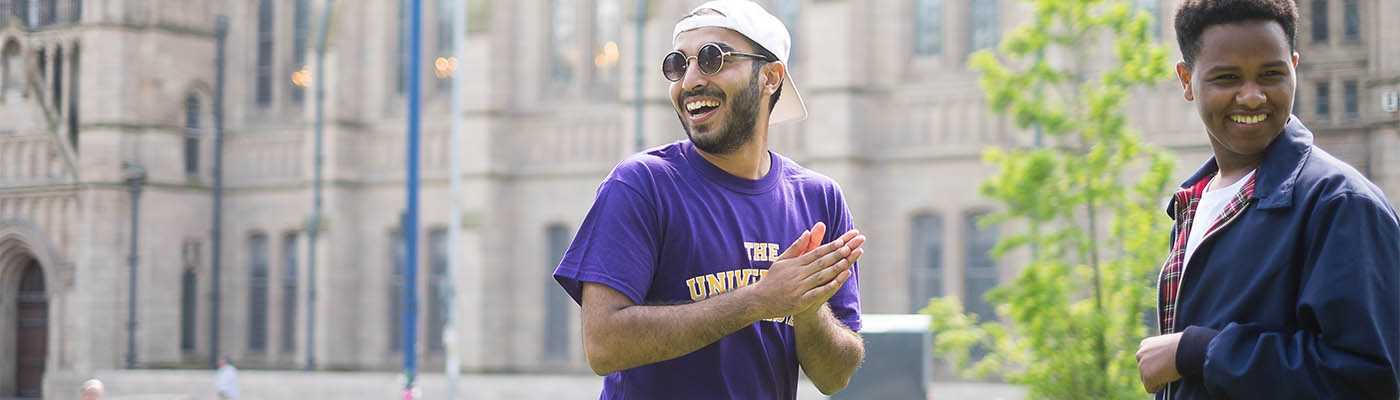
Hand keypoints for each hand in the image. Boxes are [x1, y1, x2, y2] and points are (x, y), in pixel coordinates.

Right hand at [749, 222, 864, 319]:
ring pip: (821, 276)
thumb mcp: (781, 260)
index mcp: (794, 264)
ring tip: (848, 260)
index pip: (815, 253)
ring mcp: (799, 288)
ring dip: (836, 268)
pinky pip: (818, 292)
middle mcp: (797, 274)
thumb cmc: (772, 279)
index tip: (842, 241)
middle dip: (836, 254)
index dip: (829, 247)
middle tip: (851, 247)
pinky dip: (830, 285)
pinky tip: (840, 279)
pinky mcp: (800, 301)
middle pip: (821, 262)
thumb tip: (807, 232)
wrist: (759, 301)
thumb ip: (796, 247)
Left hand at [1136, 333, 1182, 392]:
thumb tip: (1163, 360)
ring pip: (1146, 379)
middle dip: (1154, 372)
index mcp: (1145, 344)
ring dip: (1156, 379)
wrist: (1184, 350)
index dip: (1155, 363)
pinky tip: (1166, 381)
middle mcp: (1140, 354)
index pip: (1145, 358)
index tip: (1164, 364)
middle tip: (1168, 370)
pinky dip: (1158, 387)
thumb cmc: (1182, 347)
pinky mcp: (1147, 376)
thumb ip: (1160, 352)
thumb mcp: (1167, 345)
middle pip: (1144, 369)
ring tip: (1168, 374)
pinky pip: (1150, 388)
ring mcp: (1142, 366)